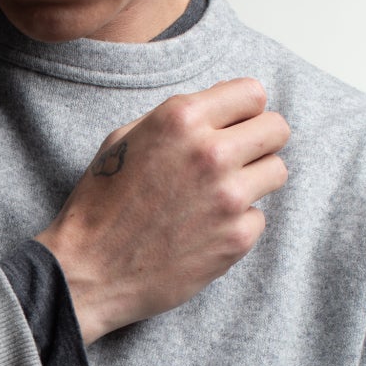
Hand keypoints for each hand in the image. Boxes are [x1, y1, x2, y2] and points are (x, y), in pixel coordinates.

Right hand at [34, 77, 289, 341]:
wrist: (88, 272)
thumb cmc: (99, 206)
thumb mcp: (123, 141)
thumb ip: (176, 119)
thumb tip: (220, 107)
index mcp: (181, 119)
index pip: (253, 93)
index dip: (244, 110)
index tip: (234, 127)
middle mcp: (210, 152)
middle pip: (277, 128)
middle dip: (260, 141)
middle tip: (237, 160)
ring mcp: (228, 197)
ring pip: (277, 171)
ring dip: (253, 182)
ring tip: (218, 198)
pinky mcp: (236, 238)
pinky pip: (259, 217)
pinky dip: (237, 224)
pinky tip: (204, 232)